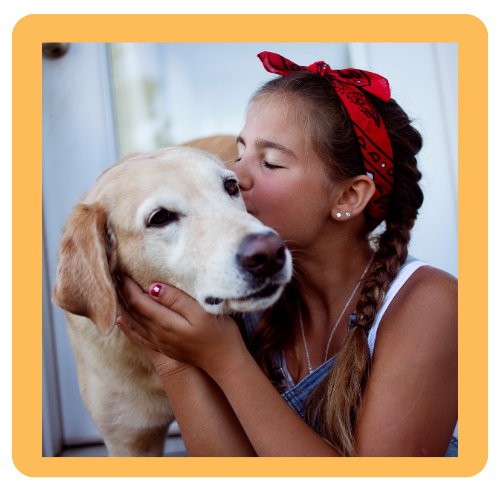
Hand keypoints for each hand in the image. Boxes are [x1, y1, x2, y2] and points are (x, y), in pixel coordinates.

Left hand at [116, 275, 246, 377]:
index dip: (129, 285)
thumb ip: (177, 299)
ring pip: (133, 323)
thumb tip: (153, 287)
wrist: (225, 363)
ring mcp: (160, 343)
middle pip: (133, 311)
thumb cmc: (219, 334)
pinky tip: (122, 322)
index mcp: (165, 323)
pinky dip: (128, 326)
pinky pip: (139, 336)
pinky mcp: (165, 348)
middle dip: (122, 293)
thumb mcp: (201, 313)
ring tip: (114, 292)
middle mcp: (157, 334)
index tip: (123, 270)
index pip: (139, 301)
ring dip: (122, 307)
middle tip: (113, 275)